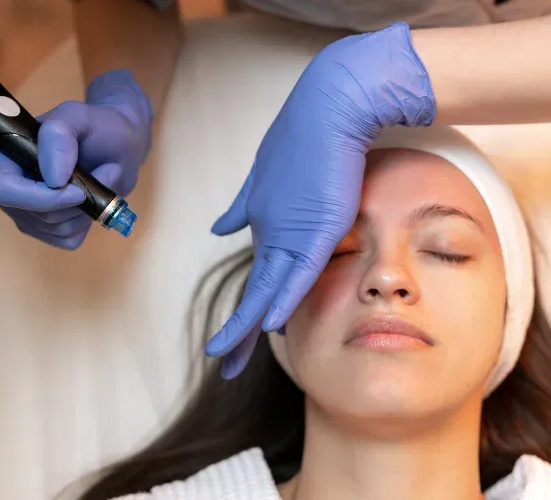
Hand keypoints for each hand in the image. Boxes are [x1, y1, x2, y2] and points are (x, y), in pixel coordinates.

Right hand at [0, 70, 152, 248]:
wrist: (117, 146)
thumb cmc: (96, 127)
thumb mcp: (80, 117)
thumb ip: (59, 136)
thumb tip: (52, 179)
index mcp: (4, 154)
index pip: (4, 189)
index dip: (41, 197)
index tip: (77, 190)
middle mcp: (8, 184)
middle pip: (33, 213)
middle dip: (73, 202)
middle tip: (99, 177)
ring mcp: (25, 210)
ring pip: (54, 228)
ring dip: (87, 209)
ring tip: (99, 180)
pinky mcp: (46, 229)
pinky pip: (67, 239)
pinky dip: (88, 222)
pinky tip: (91, 199)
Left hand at [204, 22, 436, 377]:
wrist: (332, 109)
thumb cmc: (309, 141)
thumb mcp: (269, 180)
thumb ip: (242, 207)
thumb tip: (219, 227)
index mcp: (264, 224)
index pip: (256, 277)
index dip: (246, 311)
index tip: (237, 337)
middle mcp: (270, 232)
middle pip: (252, 292)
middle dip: (236, 332)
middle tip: (219, 363)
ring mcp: (290, 231)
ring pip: (265, 291)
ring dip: (245, 328)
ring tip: (226, 360)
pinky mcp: (315, 228)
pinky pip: (297, 274)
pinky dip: (282, 301)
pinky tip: (268, 327)